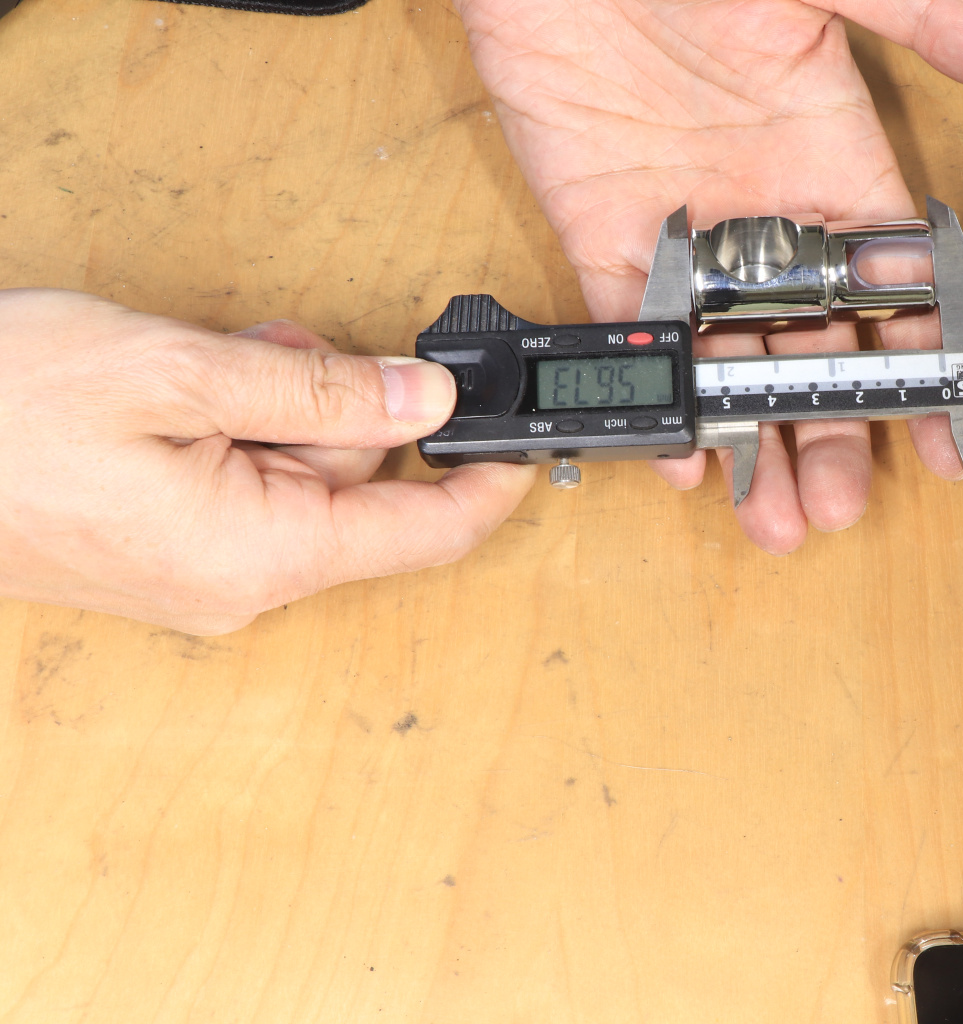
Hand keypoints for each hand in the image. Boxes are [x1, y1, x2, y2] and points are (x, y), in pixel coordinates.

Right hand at [0, 289, 534, 633]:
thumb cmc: (1, 415)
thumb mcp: (182, 376)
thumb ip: (322, 390)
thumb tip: (427, 398)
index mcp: (263, 555)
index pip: (424, 535)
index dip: (485, 484)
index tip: (524, 442)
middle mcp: (241, 582)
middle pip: (359, 490)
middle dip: (342, 408)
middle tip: (279, 353)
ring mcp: (201, 572)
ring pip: (301, 476)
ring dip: (281, 407)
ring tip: (205, 367)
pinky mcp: (167, 552)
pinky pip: (247, 484)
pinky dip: (240, 428)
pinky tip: (188, 391)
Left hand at [456, 0, 962, 552]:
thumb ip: (926, 20)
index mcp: (835, 162)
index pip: (897, 289)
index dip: (924, 368)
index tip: (946, 436)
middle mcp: (770, 216)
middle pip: (814, 350)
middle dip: (832, 430)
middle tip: (842, 504)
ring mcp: (689, 235)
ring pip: (732, 361)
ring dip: (754, 440)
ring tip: (776, 516)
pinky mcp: (608, 237)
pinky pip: (641, 332)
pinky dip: (661, 393)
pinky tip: (686, 457)